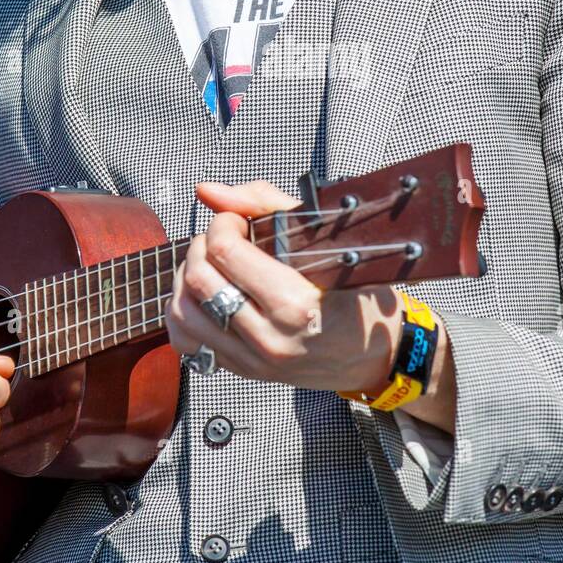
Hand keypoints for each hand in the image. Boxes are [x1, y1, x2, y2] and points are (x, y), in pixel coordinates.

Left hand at [164, 180, 402, 395]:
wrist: (380, 356)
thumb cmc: (361, 298)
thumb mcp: (328, 240)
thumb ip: (264, 206)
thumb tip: (210, 192)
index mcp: (295, 304)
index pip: (225, 251)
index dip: (224, 222)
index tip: (239, 220)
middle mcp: (269, 338)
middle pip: (199, 279)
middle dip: (202, 244)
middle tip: (224, 237)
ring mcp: (253, 360)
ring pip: (182, 314)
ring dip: (188, 278)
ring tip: (212, 264)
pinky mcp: (244, 371)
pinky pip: (189, 342)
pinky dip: (187, 312)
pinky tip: (207, 296)